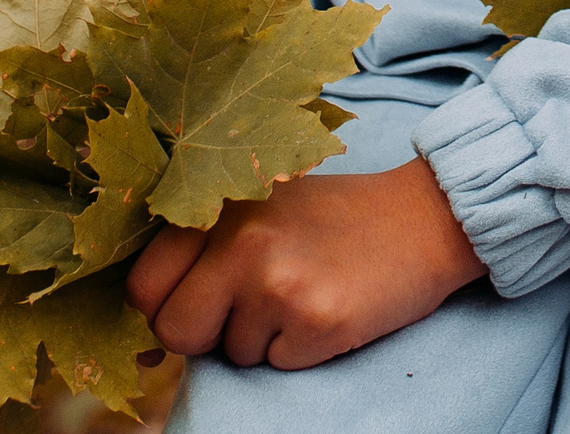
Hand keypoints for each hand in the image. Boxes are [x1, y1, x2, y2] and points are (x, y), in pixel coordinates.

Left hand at [124, 159, 484, 369]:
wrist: (426, 218)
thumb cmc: (335, 218)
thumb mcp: (262, 205)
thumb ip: (205, 244)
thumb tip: (150, 317)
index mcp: (220, 207)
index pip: (144, 286)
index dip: (169, 304)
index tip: (202, 300)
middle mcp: (242, 242)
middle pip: (175, 330)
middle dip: (208, 333)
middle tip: (256, 303)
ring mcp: (278, 283)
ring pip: (231, 354)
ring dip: (262, 339)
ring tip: (305, 291)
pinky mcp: (316, 321)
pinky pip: (276, 365)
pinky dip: (299, 349)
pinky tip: (328, 308)